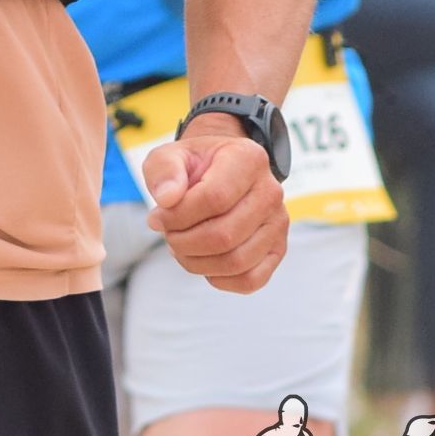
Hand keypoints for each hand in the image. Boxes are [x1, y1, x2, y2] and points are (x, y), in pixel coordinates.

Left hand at [144, 127, 288, 292]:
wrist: (219, 172)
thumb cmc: (194, 166)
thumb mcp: (170, 155)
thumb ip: (163, 171)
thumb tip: (167, 199)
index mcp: (248, 160)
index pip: (214, 198)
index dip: (177, 216)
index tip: (156, 217)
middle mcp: (270, 192)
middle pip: (224, 235)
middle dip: (183, 242)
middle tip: (167, 234)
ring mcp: (278, 223)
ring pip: (236, 261)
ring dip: (196, 262)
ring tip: (180, 246)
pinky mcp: (277, 249)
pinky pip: (250, 280)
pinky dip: (219, 279)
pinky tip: (201, 261)